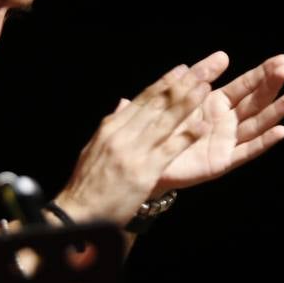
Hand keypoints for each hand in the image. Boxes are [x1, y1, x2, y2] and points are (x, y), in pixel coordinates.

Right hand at [54, 60, 223, 224]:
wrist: (77, 212)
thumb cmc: (86, 184)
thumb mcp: (94, 148)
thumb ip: (113, 125)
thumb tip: (123, 103)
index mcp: (111, 127)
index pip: (142, 99)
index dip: (164, 83)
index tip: (181, 70)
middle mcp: (122, 134)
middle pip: (156, 104)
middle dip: (180, 85)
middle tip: (200, 70)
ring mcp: (133, 152)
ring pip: (164, 121)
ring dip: (187, 103)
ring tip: (205, 88)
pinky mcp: (143, 172)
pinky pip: (169, 150)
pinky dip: (187, 136)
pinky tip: (202, 126)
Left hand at [150, 52, 283, 192]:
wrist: (145, 159)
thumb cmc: (160, 127)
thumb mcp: (176, 98)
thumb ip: (195, 79)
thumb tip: (216, 57)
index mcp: (216, 103)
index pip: (245, 85)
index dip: (262, 73)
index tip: (282, 60)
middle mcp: (227, 121)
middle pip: (255, 101)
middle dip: (271, 85)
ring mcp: (227, 141)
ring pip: (257, 124)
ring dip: (276, 111)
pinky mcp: (222, 162)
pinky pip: (247, 151)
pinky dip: (264, 142)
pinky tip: (281, 131)